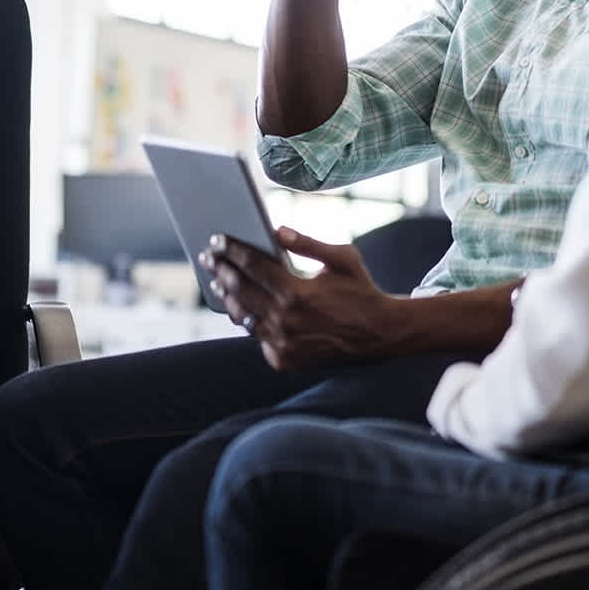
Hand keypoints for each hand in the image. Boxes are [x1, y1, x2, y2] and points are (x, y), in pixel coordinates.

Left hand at [199, 227, 398, 370]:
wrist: (380, 334)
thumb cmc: (361, 290)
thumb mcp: (342, 258)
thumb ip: (308, 243)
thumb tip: (277, 230)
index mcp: (298, 292)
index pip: (253, 265)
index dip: (232, 250)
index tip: (217, 239)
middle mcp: (286, 320)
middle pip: (240, 290)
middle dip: (220, 270)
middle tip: (208, 257)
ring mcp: (283, 344)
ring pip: (243, 316)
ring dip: (228, 297)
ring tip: (219, 281)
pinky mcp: (284, 359)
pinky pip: (257, 337)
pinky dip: (249, 321)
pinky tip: (241, 306)